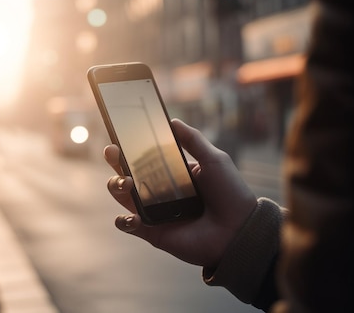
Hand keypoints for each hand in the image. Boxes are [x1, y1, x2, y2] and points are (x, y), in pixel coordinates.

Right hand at [103, 118, 256, 268]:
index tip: (119, 134)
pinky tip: (134, 216)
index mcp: (172, 172)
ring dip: (116, 186)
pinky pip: (128, 226)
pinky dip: (124, 221)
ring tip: (128, 182)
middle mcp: (159, 191)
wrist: (240, 229)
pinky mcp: (152, 232)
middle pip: (127, 173)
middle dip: (115, 161)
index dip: (129, 146)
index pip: (144, 155)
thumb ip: (193, 140)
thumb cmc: (231, 193)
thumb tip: (172, 121)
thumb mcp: (214, 159)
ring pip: (122, 196)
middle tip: (113, 151)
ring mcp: (154, 212)